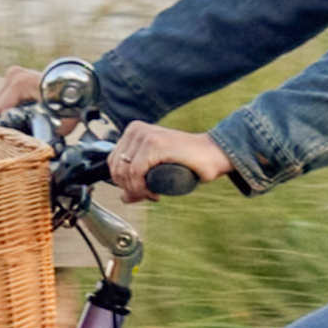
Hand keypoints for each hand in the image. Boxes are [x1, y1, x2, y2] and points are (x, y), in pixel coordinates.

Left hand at [107, 122, 233, 200]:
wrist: (214, 154)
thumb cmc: (189, 163)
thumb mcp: (157, 172)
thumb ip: (139, 181)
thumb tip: (124, 198)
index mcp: (133, 131)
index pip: (113, 162)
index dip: (123, 183)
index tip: (142, 192)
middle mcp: (136, 130)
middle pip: (116, 168)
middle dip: (129, 188)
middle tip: (149, 196)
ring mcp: (144, 135)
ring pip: (125, 172)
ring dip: (137, 191)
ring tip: (153, 195)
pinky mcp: (153, 144)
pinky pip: (135, 172)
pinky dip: (141, 188)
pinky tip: (155, 193)